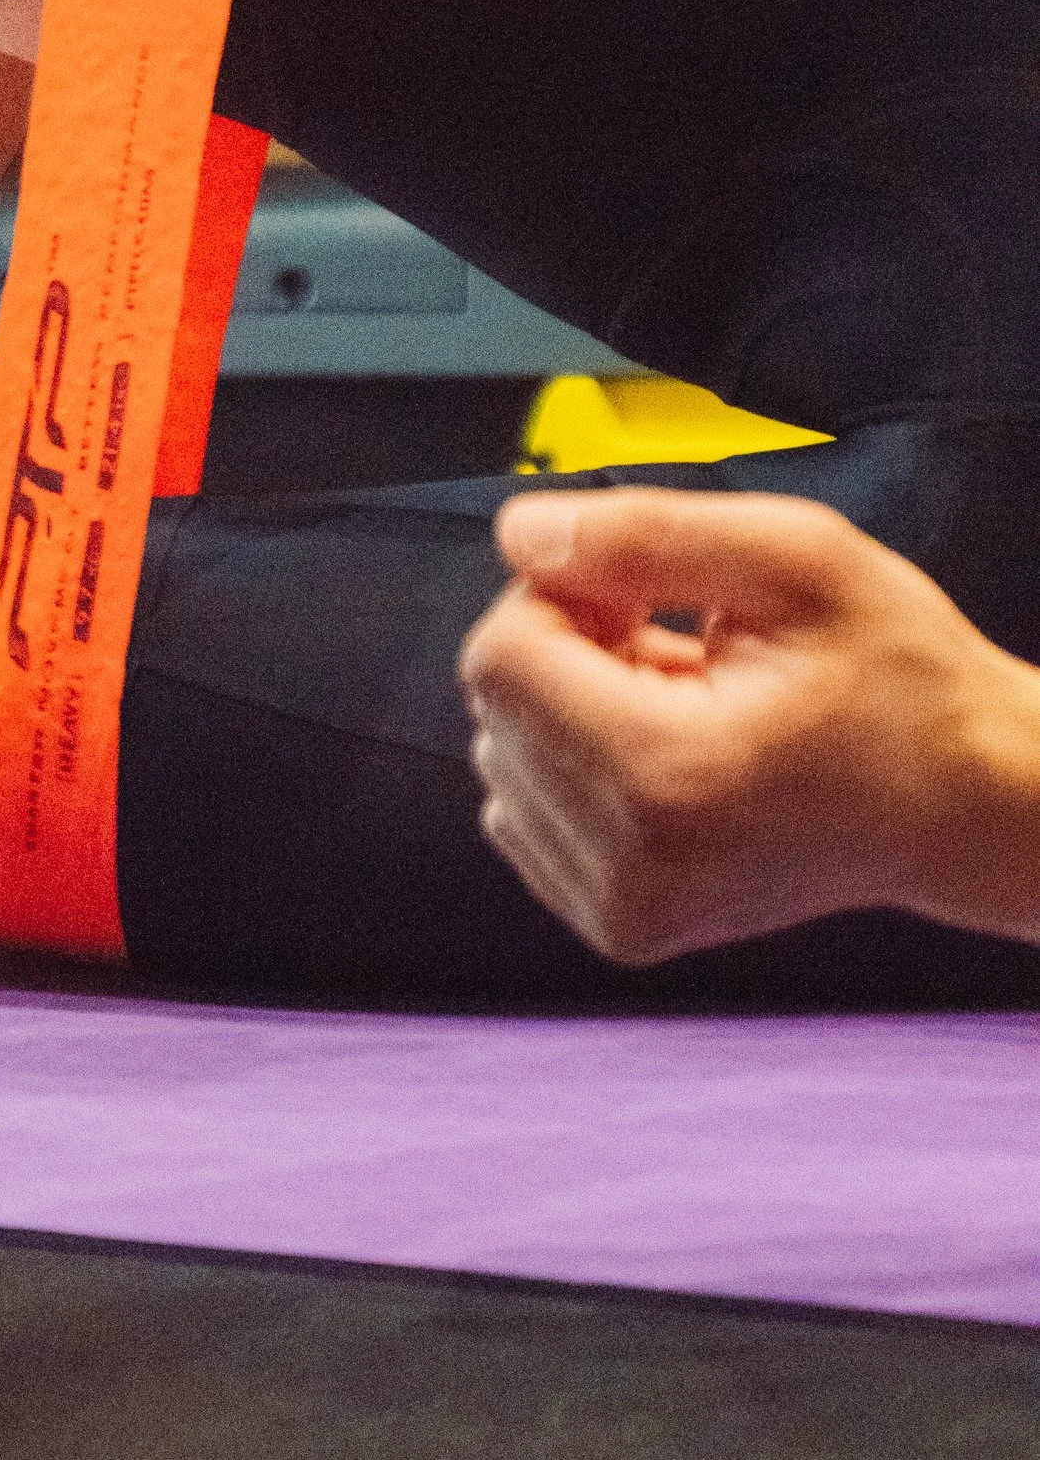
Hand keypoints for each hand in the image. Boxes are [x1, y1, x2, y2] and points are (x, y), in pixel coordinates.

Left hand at [458, 486, 1039, 961]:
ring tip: (686, 700)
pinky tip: (672, 751)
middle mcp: (629, 864)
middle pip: (496, 709)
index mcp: (665, 778)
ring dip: (572, 709)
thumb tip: (519, 533)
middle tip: (677, 643)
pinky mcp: (619, 926)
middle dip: (567, 652)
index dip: (557, 597)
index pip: (499, 656)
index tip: (638, 594)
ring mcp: (621, 910)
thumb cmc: (900, 680)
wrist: (962, 805)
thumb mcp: (796, 559)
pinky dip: (580, 767)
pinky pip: (528, 815)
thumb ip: (642, 533)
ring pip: (503, 760)